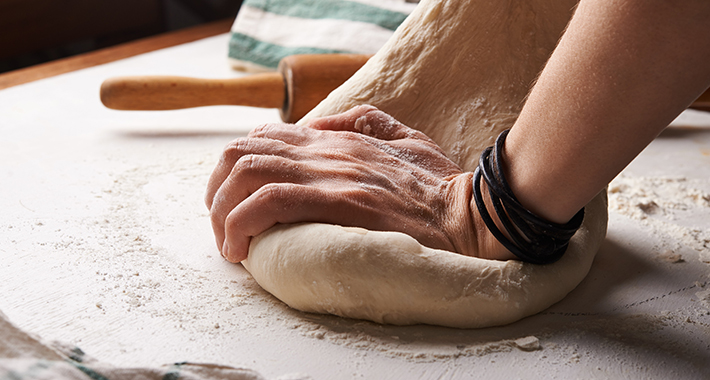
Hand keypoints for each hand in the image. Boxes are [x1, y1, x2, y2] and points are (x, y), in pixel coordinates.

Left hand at [205, 105, 512, 261]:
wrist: (472, 214)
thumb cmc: (441, 186)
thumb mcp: (405, 137)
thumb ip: (365, 121)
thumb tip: (322, 123)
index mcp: (337, 139)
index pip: (263, 138)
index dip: (236, 170)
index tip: (236, 205)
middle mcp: (327, 150)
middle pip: (242, 153)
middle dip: (217, 192)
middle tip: (223, 228)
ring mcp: (333, 174)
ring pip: (247, 174)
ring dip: (223, 211)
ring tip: (229, 244)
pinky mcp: (341, 202)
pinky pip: (270, 202)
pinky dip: (242, 224)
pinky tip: (241, 249)